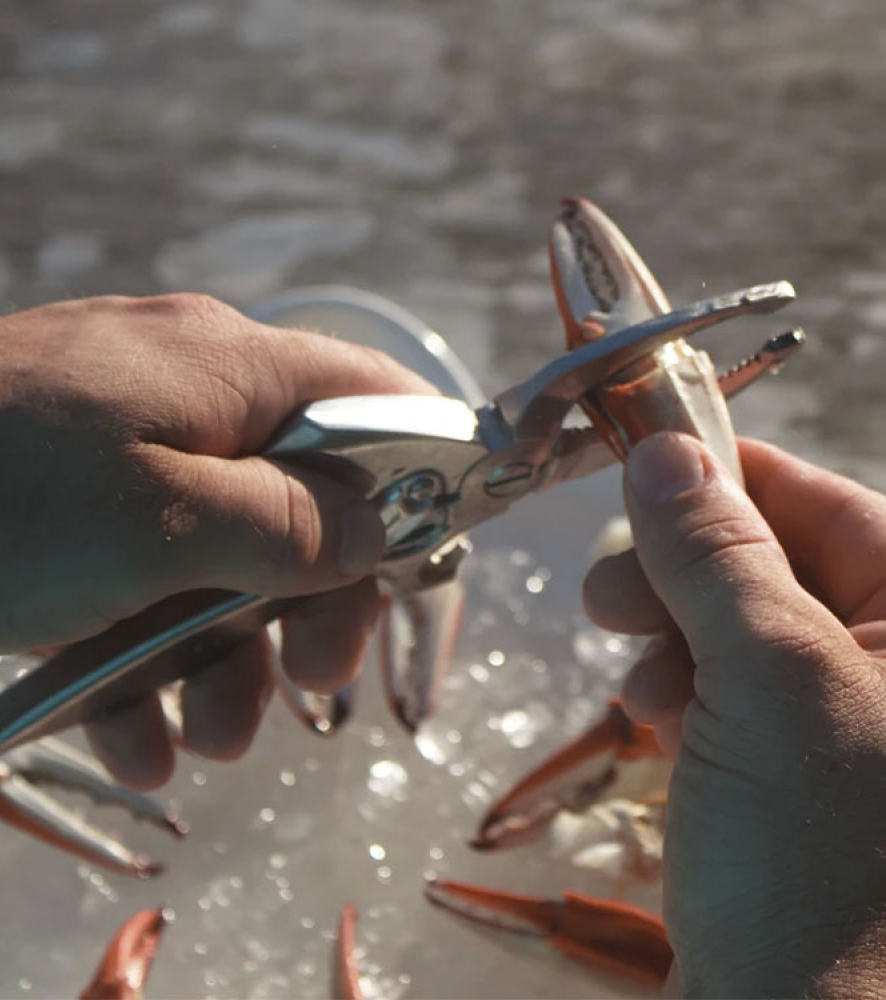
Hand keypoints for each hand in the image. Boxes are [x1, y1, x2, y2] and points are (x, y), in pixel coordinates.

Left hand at [0, 294, 433, 786]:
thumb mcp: (164, 521)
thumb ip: (291, 525)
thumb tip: (385, 525)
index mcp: (232, 369)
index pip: (372, 394)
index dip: (419, 472)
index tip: (422, 564)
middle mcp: (191, 399)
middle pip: (304, 498)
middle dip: (313, 602)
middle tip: (314, 684)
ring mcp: (127, 456)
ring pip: (223, 558)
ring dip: (226, 657)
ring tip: (205, 736)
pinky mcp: (70, 515)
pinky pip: (143, 581)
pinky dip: (148, 661)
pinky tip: (133, 735)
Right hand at [584, 433, 885, 997]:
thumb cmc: (814, 858)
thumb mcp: (767, 677)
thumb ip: (715, 554)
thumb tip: (663, 449)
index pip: (829, 505)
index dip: (730, 475)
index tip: (640, 458)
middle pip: (772, 565)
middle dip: (682, 571)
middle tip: (611, 590)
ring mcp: (845, 728)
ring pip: (735, 629)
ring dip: (670, 636)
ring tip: (633, 675)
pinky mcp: (791, 775)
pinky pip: (726, 692)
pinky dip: (679, 689)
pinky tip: (651, 715)